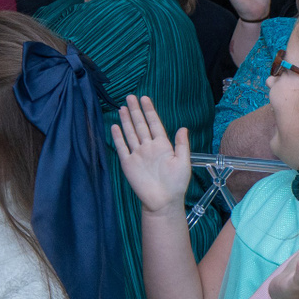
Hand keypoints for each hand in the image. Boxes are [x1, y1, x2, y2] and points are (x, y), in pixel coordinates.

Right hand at [111, 95, 193, 213]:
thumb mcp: (183, 163)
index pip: (154, 124)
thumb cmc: (176, 184)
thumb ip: (182, 145)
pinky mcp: (128, 163)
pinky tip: (115, 127)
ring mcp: (137, 154)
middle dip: (135, 111)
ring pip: (130, 133)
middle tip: (130, 96)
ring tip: (122, 107)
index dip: (149, 111)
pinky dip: (118, 137)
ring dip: (126, 120)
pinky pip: (122, 147)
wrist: (163, 201)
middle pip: (140, 125)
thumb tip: (183, 127)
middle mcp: (148, 147)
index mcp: (162, 145)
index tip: (145, 98)